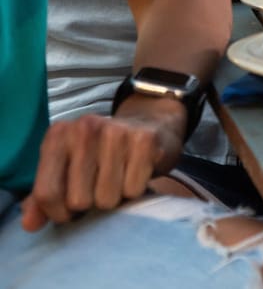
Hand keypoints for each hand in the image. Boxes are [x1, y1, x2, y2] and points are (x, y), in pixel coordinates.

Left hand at [19, 99, 185, 230]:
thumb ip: (43, 197)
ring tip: (116, 181)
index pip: (46, 193)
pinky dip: (135, 190)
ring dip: (113, 198)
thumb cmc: (98, 154)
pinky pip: (133, 190)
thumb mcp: (64, 169)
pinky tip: (133, 173)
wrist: (146, 124)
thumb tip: (30, 224)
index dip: (57, 213)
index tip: (68, 211)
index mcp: (58, 135)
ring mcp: (116, 131)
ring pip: (107, 199)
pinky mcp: (145, 140)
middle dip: (90, 205)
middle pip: (78, 201)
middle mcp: (84, 128)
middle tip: (97, 190)